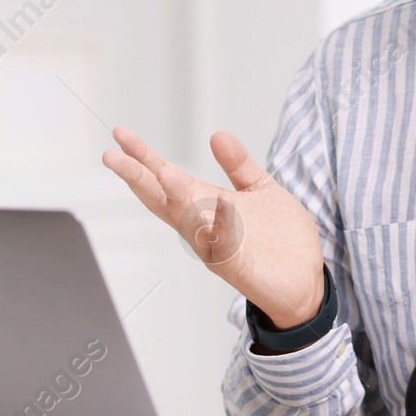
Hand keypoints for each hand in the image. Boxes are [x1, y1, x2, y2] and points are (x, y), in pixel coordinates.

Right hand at [103, 127, 325, 330]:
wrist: (305, 281)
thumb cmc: (278, 239)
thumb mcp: (259, 189)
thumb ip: (237, 164)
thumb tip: (217, 134)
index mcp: (205, 204)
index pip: (166, 178)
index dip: (143, 157)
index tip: (120, 135)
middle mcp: (203, 225)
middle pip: (162, 199)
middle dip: (137, 177)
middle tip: (111, 156)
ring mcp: (218, 246)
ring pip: (189, 222)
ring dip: (176, 198)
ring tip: (163, 173)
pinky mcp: (239, 266)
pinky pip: (224, 246)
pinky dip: (220, 227)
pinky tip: (219, 205)